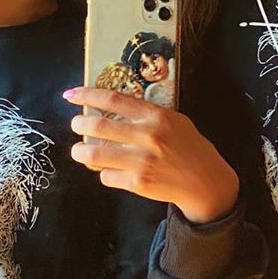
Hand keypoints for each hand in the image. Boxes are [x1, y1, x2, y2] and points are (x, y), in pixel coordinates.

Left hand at [64, 87, 238, 224]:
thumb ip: (146, 114)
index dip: (87, 95)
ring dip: (80, 152)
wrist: (206, 182)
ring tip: (79, 151)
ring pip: (95, 155)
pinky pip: (107, 176)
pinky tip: (109, 171)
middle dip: (79, 124)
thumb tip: (112, 107)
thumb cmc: (189, 148)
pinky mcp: (139, 183)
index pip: (113, 100)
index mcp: (156, 116)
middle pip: (98, 126)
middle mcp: (148, 136)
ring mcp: (142, 161)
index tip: (71, 95)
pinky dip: (103, 173)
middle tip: (76, 125)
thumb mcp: (174, 121)